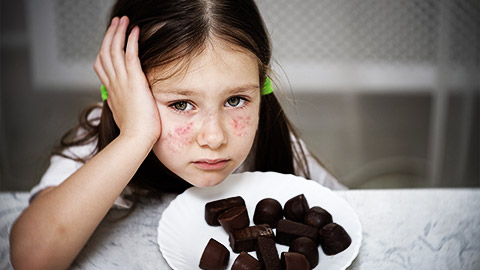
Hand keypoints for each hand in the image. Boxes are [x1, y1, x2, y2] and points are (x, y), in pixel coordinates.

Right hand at [94, 16, 160, 144]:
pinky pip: (130, 55)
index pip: (102, 66)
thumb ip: (123, 104)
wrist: (135, 139)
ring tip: (123, 21)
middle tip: (115, 23)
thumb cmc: (134, 132)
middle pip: (105, 52)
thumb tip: (123, 103)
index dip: (104, 51)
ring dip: (118, 32)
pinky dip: (131, 41)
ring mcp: (122, 81)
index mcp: (111, 91)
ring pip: (114, 50)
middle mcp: (113, 83)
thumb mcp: (124, 115)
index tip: (109, 42)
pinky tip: (134, 30)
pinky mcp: (133, 80)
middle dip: (109, 35)